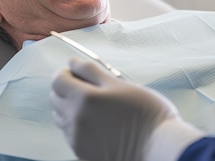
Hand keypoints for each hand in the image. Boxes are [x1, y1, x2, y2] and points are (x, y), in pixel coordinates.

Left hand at [50, 58, 179, 160]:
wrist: (159, 148)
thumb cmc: (146, 113)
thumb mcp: (120, 84)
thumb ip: (92, 72)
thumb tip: (72, 62)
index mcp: (85, 98)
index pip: (58, 80)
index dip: (65, 73)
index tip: (76, 72)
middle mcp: (76, 119)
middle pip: (55, 98)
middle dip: (66, 89)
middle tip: (87, 87)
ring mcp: (78, 138)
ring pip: (61, 116)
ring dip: (70, 107)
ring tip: (95, 107)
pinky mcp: (82, 153)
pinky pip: (70, 133)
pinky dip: (77, 125)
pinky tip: (98, 124)